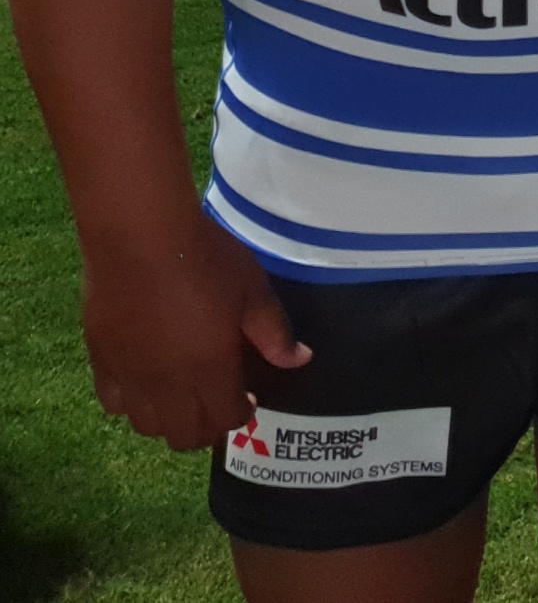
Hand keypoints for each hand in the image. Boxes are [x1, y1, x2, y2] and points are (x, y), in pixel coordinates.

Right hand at [83, 217, 307, 450]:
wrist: (140, 237)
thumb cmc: (205, 259)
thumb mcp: (253, 290)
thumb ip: (275, 332)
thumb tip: (299, 359)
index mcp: (209, 369)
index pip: (224, 419)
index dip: (239, 414)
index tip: (248, 398)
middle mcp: (167, 384)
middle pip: (183, 435)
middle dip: (207, 427)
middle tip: (217, 402)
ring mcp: (130, 376)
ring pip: (146, 427)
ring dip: (169, 420)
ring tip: (183, 394)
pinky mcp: (101, 361)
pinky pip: (113, 403)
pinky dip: (131, 403)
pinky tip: (146, 381)